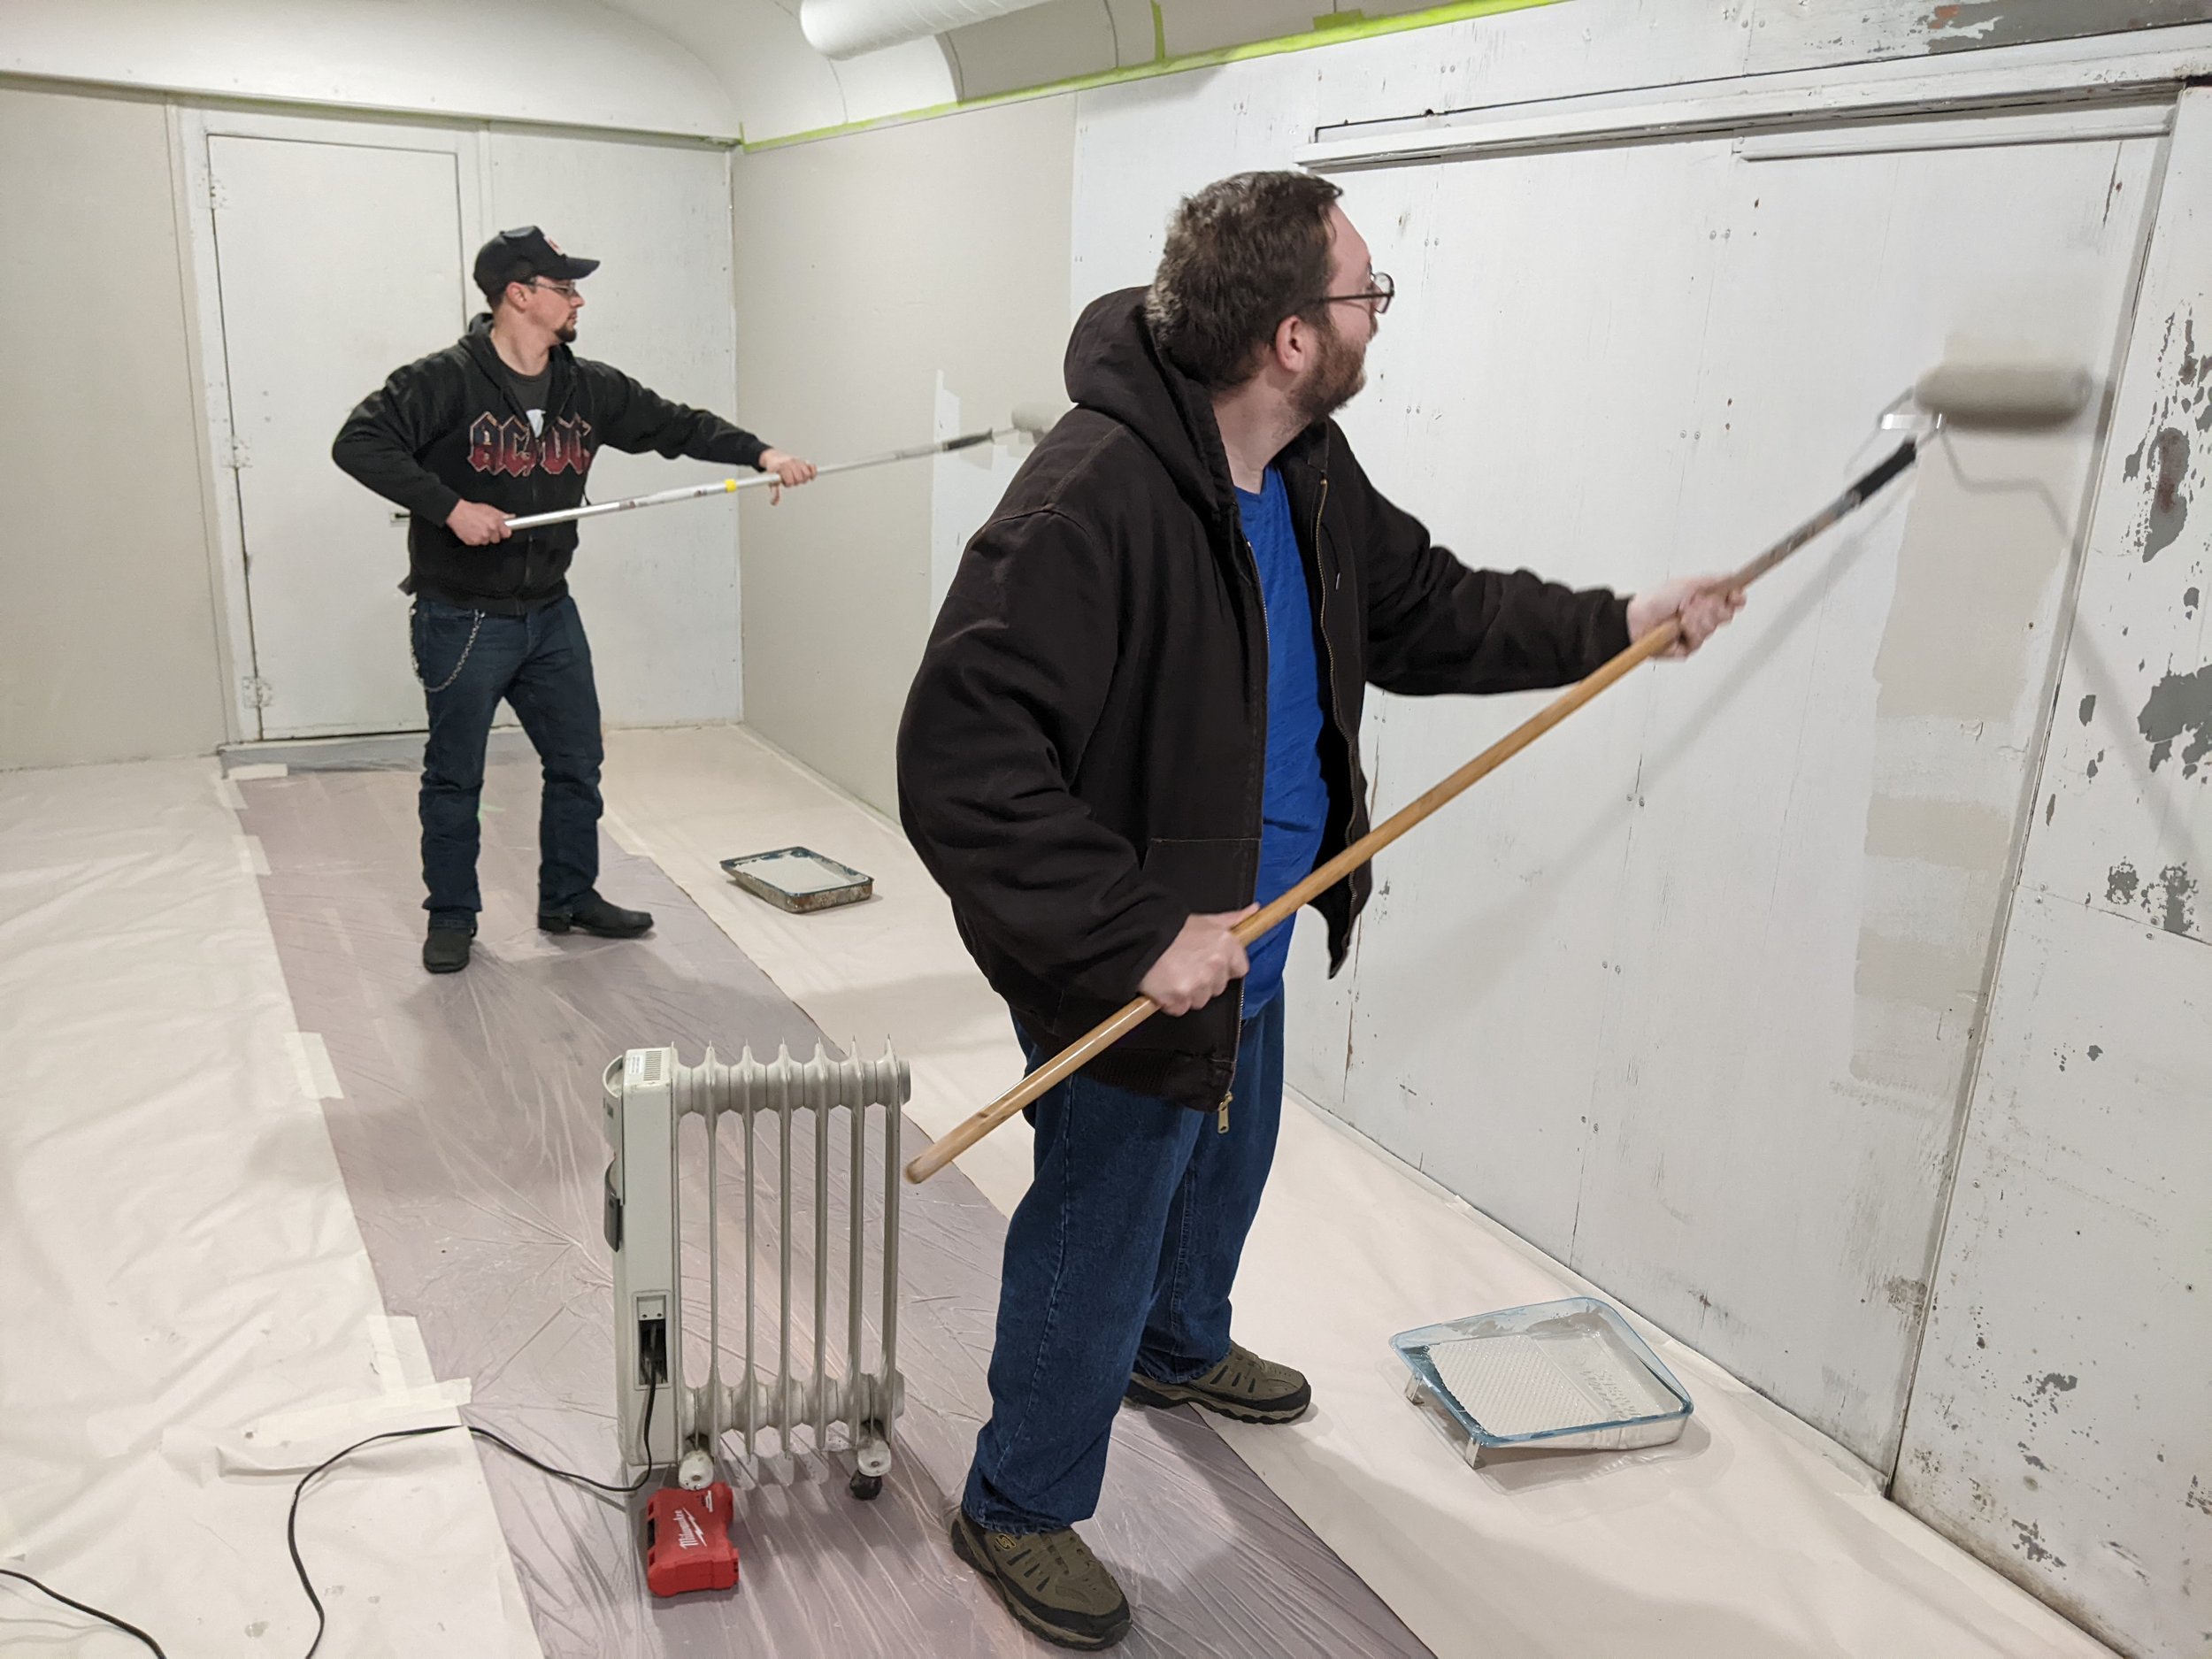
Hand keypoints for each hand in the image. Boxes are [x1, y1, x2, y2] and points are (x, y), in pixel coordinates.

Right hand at [446, 500, 511, 545]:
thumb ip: (501, 514)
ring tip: (477, 528)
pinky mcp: (473, 542)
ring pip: (486, 542)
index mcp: (495, 522)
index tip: (502, 531)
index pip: (507, 534)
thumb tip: (511, 517)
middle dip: (493, 535)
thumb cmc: (471, 510)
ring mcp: (481, 537)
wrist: (456, 512)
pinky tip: (472, 531)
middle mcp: (489, 531)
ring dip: (484, 537)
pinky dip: (475, 539)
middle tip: (486, 528)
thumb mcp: (489, 509)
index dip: (504, 532)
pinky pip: (477, 543)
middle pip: (496, 539)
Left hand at [757, 448, 817, 505]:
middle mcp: (790, 463)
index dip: (788, 483)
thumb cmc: (774, 471)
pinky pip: (813, 467)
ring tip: (798, 478)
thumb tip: (774, 503)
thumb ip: (774, 493)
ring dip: (804, 479)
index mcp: (782, 467)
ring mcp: (797, 461)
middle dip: (796, 482)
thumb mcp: (772, 481)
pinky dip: (813, 472)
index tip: (785, 482)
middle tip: (792, 480)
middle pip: (799, 478)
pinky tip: (810, 476)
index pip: (790, 481)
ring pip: (807, 474)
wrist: (774, 458)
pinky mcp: (803, 461)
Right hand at [1138, 906, 1256, 1015]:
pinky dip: (1171, 1001)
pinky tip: (1163, 984)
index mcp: (1226, 944)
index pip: (1240, 969)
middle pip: (1218, 986)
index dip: (1224, 968)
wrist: (1137, 937)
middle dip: (1204, 981)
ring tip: (1172, 973)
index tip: (1209, 963)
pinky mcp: (1180, 998)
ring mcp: (1198, 984)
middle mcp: (1216, 965)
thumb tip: (1254, 910)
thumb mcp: (1204, 920)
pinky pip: (1180, 1008)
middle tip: (1184, 965)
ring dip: (1187, 992)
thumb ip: (1232, 920)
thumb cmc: (1169, 928)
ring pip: (1200, 1000)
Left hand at [1625, 575, 1743, 657]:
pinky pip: (1697, 642)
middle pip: (1725, 615)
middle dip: (1711, 608)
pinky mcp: (1687, 648)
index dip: (1735, 599)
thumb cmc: (1656, 600)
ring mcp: (1694, 632)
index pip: (1730, 601)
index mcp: (1703, 600)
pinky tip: (1678, 629)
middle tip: (1694, 604)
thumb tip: (1732, 577)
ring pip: (1711, 629)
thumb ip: (1713, 580)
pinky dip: (1688, 633)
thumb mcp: (1687, 583)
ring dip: (1696, 620)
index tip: (1735, 596)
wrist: (1637, 620)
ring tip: (1681, 616)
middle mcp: (1701, 616)